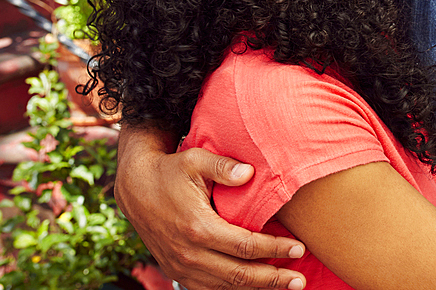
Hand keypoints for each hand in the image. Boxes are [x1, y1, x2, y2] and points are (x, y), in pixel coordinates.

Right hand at [115, 127, 306, 289]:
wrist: (135, 188)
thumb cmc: (170, 171)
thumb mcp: (195, 159)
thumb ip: (224, 166)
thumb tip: (250, 173)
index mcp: (198, 227)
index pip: (246, 246)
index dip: (275, 249)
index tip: (300, 248)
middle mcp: (189, 254)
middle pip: (240, 275)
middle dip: (273, 279)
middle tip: (300, 281)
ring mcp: (182, 267)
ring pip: (226, 287)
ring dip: (258, 288)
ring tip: (286, 285)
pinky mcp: (177, 271)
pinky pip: (209, 289)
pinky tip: (256, 287)